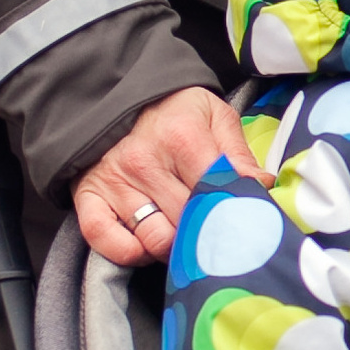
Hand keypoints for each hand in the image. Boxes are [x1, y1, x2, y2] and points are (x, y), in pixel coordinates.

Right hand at [72, 86, 267, 268]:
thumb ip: (237, 153)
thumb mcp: (213, 116)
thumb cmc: (173, 112)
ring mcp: (114, 183)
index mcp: (181, 138)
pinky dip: (132, 252)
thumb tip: (260, 186)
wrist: (117, 96)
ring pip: (155, 240)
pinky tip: (147, 243)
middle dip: (206, 234)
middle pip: (187, 224)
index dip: (231, 214)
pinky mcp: (88, 198)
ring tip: (182, 234)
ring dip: (173, 247)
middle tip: (214, 232)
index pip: (214, 194)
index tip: (240, 221)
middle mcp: (144, 162)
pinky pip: (109, 243)